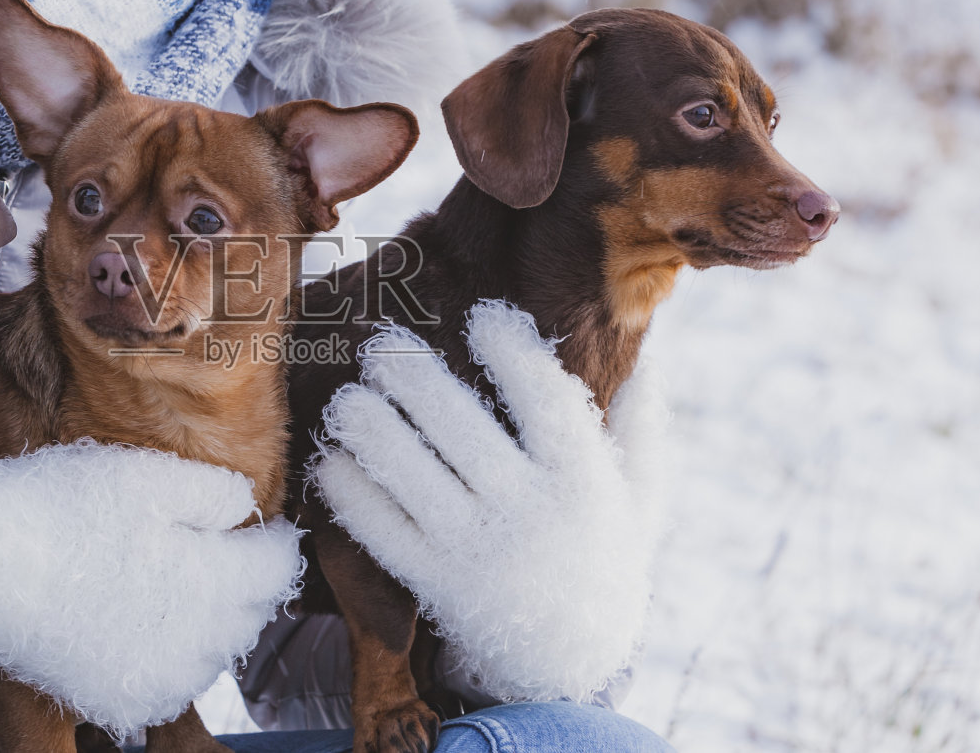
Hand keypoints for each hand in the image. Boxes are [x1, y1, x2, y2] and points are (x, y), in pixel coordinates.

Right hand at [0, 441, 301, 732]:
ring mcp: (157, 679)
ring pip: (214, 653)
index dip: (276, 544)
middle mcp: (196, 642)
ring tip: (186, 586)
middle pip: (250, 614)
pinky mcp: (119, 699)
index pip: (276, 570)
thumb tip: (247, 506)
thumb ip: (214, 492)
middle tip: (227, 553)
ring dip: (214, 622)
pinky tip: (150, 626)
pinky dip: (174, 657)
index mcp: (212, 581)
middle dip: (247, 584)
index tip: (269, 530)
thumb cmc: (63, 510)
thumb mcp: (148, 478)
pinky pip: (171, 683)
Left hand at [311, 300, 669, 701]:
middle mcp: (529, 515)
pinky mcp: (431, 582)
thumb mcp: (640, 499)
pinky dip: (349, 491)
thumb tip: (645, 353)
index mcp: (583, 482)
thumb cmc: (602, 557)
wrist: (568, 663)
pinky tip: (334, 460)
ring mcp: (475, 551)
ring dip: (370, 426)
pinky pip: (378, 528)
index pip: (546, 400)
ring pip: (407, 472)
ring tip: (349, 398)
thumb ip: (639, 427)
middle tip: (382, 344)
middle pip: (459, 427)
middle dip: (412, 376)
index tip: (484, 316)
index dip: (511, 350)